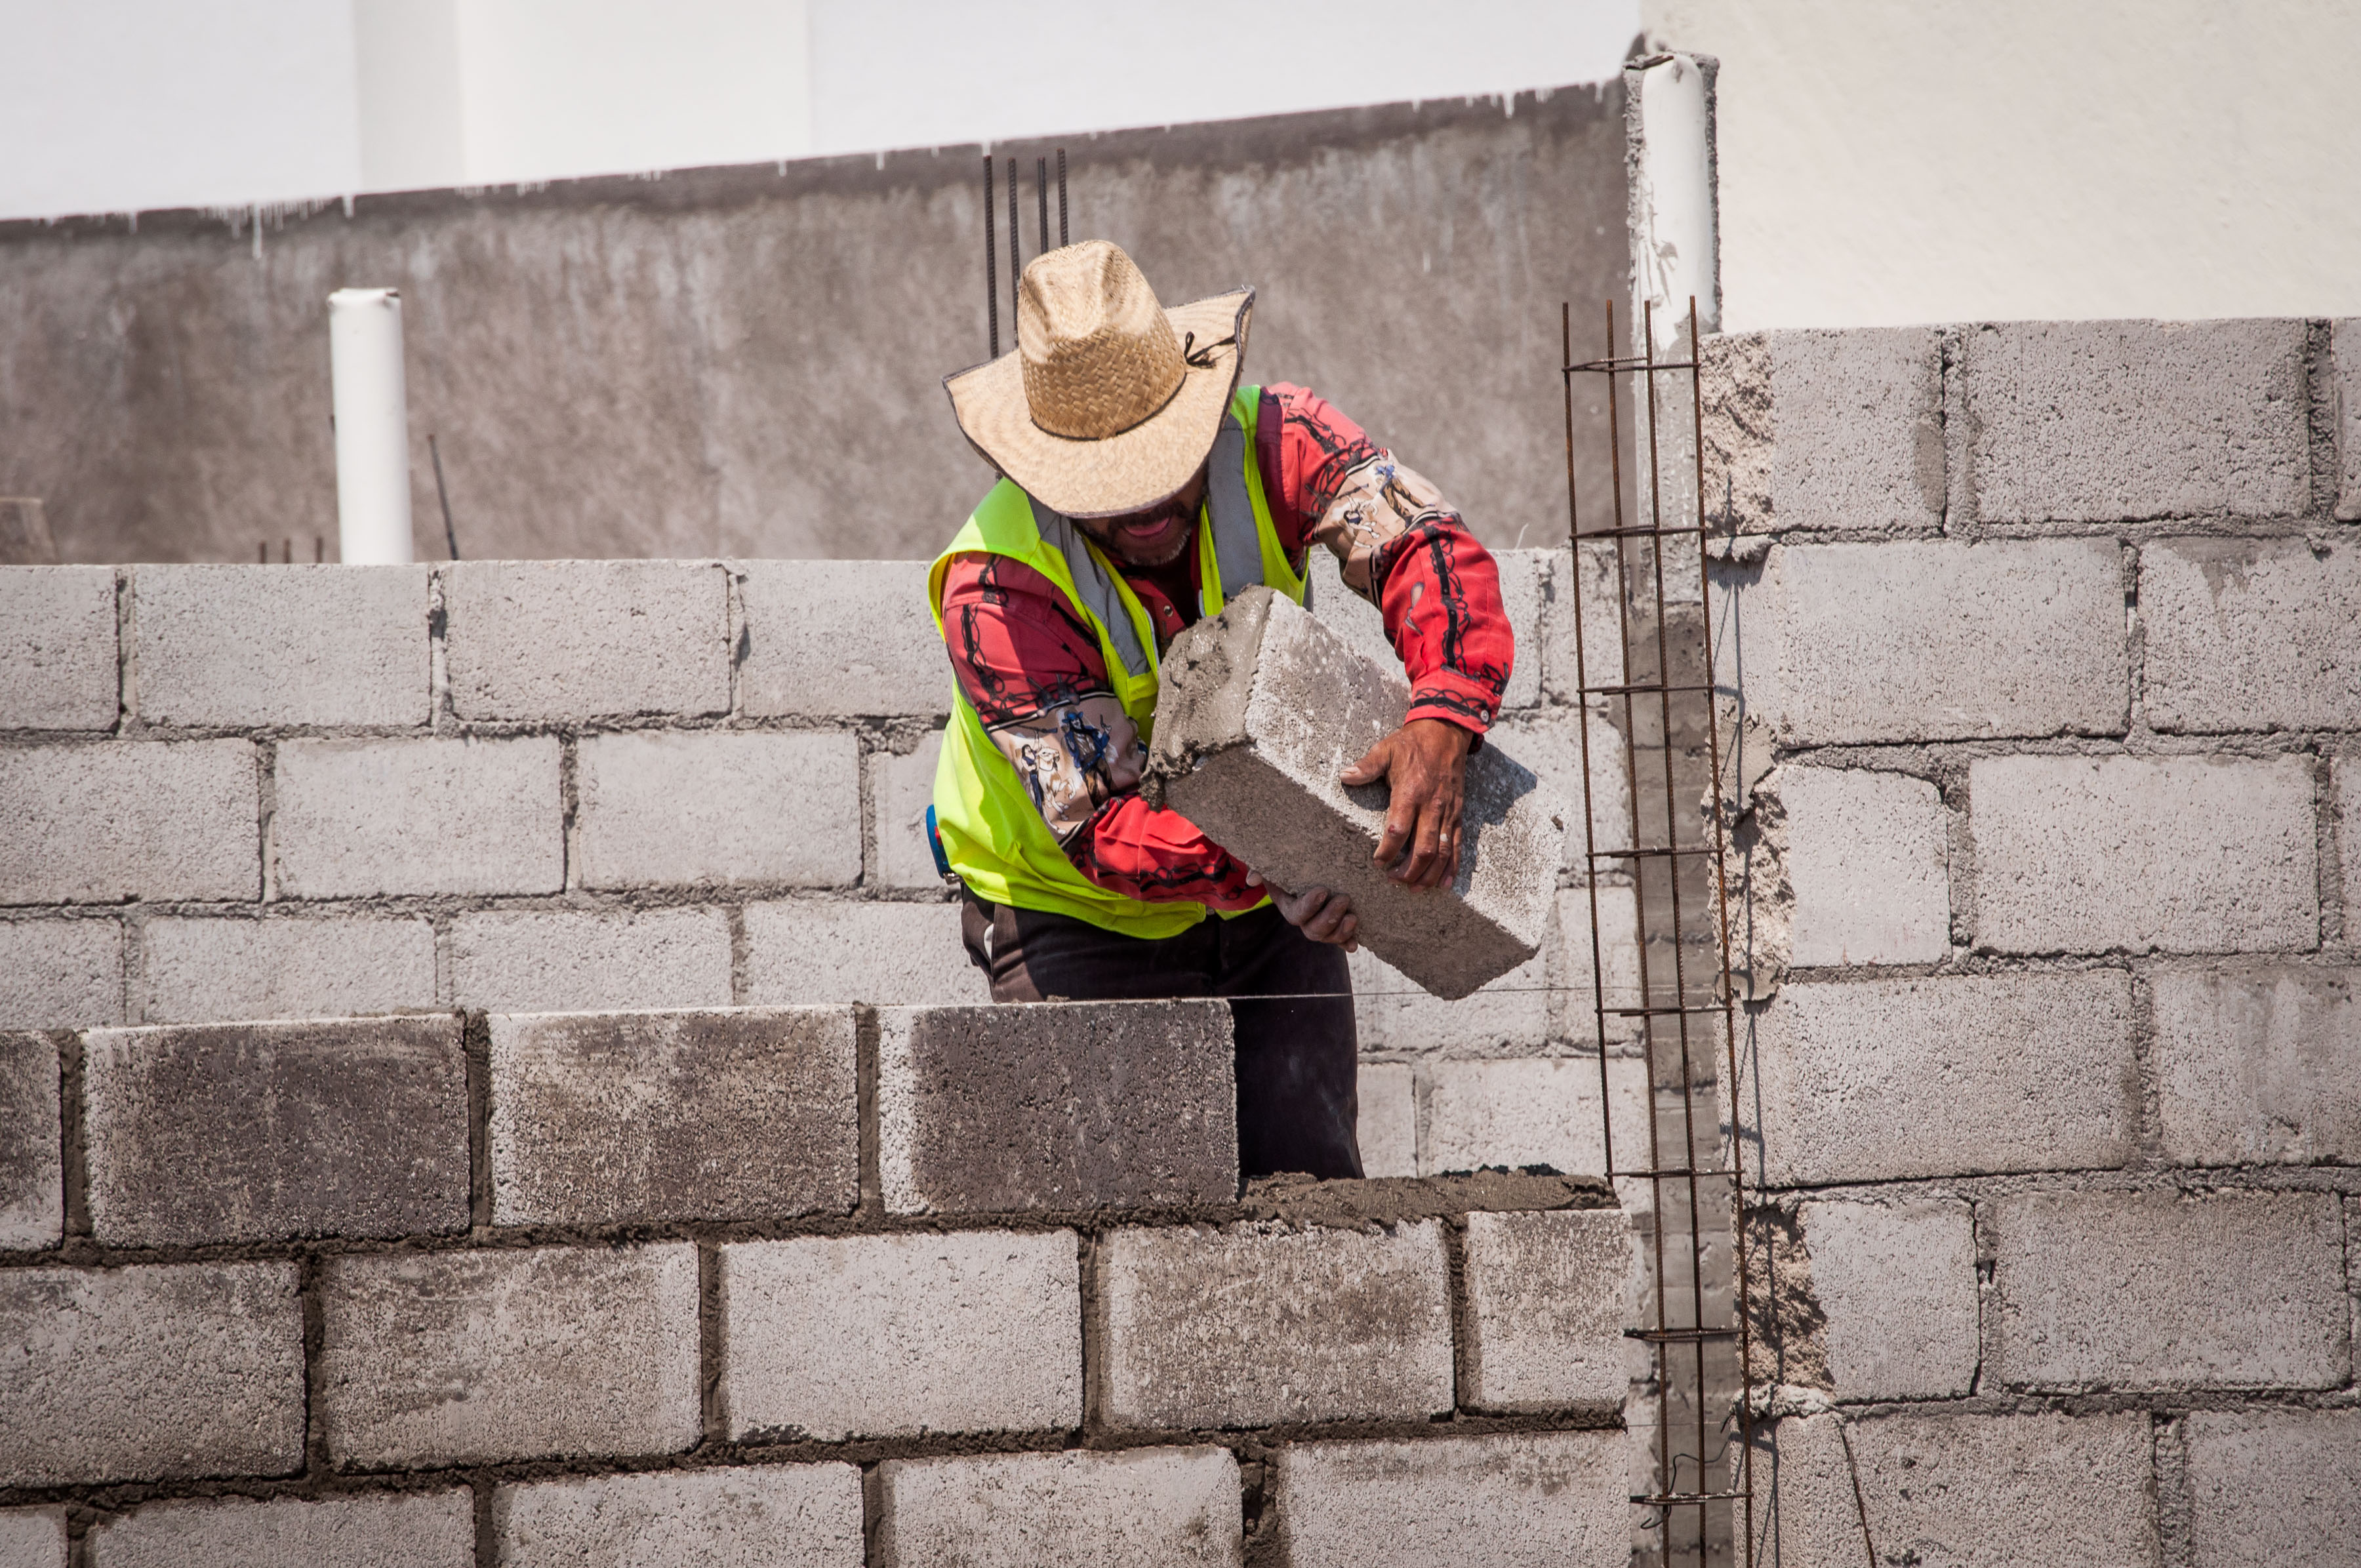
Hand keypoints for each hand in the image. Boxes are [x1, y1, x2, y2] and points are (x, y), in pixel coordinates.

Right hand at [1245, 871, 1358, 951]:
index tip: (1322, 891)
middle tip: (1343, 899)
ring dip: (1341, 931)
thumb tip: (1252, 879)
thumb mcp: (1273, 868)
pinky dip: (1347, 943)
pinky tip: (1353, 945)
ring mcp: (1321, 926)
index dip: (1309, 906)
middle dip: (1329, 918)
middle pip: (1314, 930)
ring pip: (1329, 937)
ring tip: (1353, 917)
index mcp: (1290, 907)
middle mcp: (1305, 921)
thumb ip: (1260, 871)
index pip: (1297, 914)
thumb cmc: (1288, 869)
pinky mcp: (1336, 927)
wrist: (1304, 873)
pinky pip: (1341, 941)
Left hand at [1342, 717, 1472, 889]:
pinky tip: (1445, 883)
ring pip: (1442, 852)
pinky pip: (1458, 845)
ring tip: (1415, 888)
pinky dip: (1452, 867)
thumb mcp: (1385, 749)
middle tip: (1393, 880)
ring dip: (1430, 874)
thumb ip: (1366, 766)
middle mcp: (1432, 806)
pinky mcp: (1458, 814)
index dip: (1387, 851)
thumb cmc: (1412, 743)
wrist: (1446, 732)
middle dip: (1408, 871)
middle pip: (1424, 849)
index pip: (1399, 830)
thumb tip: (1345, 777)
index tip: (1377, 862)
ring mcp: (1448, 812)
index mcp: (1411, 792)